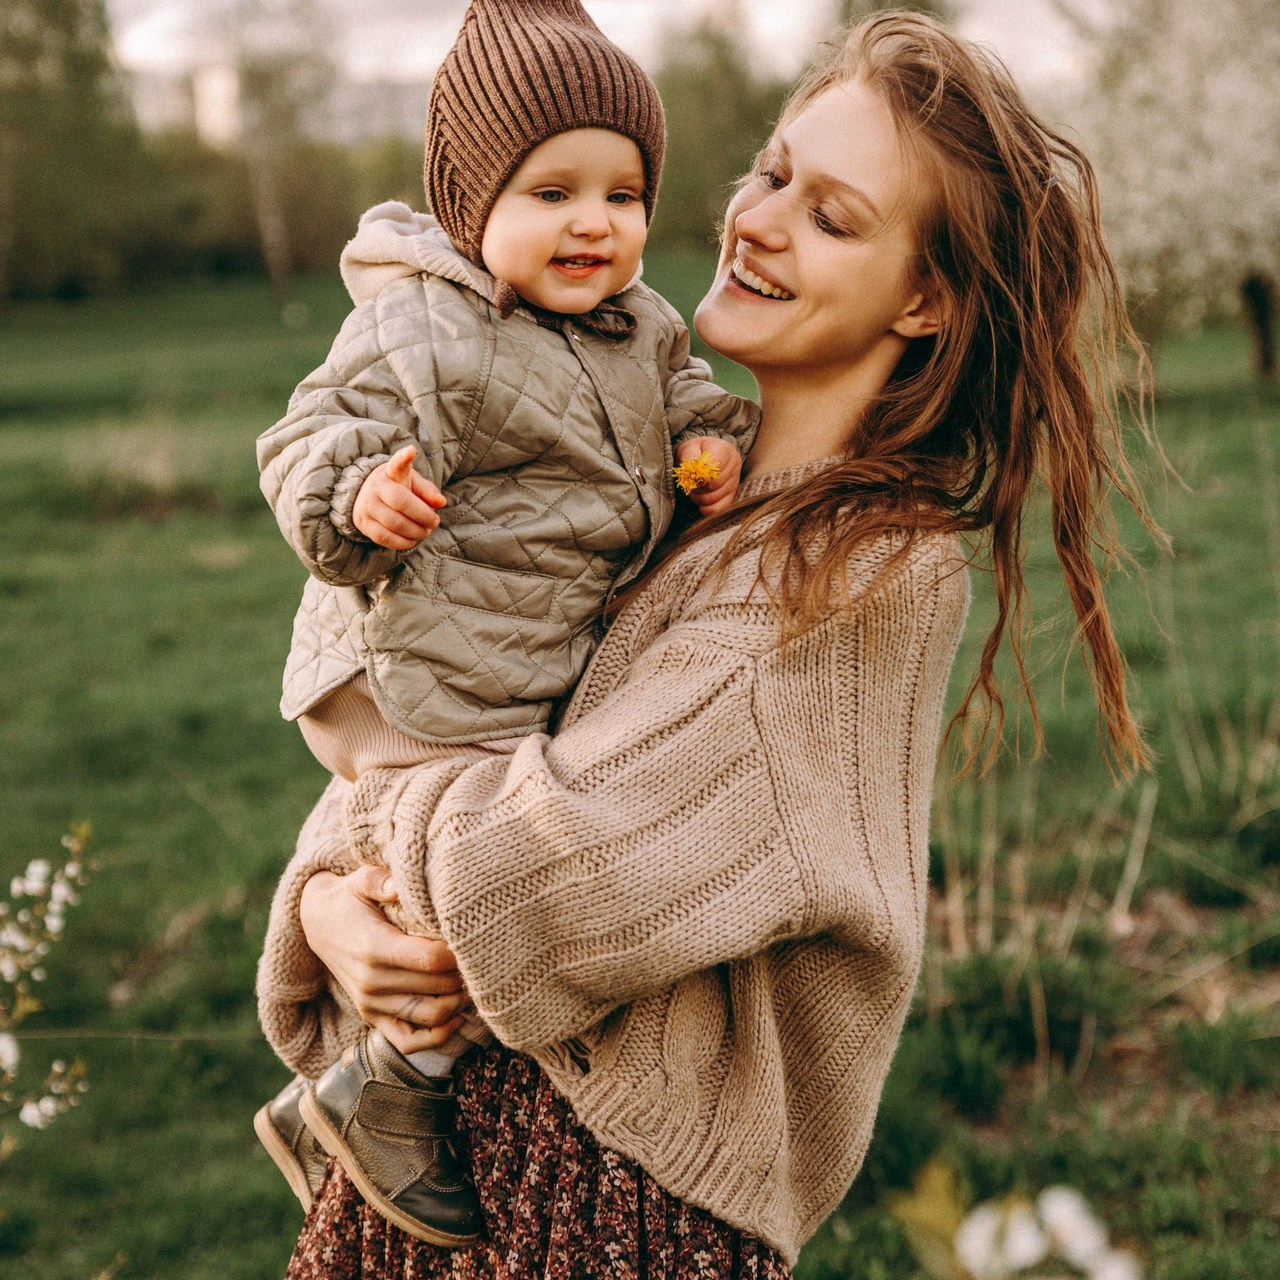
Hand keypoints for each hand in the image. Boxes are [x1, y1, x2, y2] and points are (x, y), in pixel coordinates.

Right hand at [299, 865, 469, 1055]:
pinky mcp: (372, 1018)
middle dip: (466, 974)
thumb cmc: (349, 900)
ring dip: (459, 1003)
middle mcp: (372, 982)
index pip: (431, 960)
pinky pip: (408, 1041)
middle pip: (437, 987)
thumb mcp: (360, 881)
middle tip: (485, 958)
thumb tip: (398, 886)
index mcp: (374, 948)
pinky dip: (437, 1037)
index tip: (474, 938)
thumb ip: (379, 880)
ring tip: (475, 981)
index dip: (459, 952)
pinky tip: (458, 1016)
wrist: (318, 925)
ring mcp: (371, 1004)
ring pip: (429, 1016)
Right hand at [352, 446, 446, 549]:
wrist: (366, 497)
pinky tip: (412, 540)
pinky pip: (385, 538)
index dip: (403, 458)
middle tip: (435, 522)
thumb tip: (440, 502)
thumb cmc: (397, 488)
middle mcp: (375, 487)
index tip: (411, 451)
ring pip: (394, 523)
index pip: (396, 464)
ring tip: (425, 532)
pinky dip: (403, 542)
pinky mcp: (363, 524)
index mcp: (390, 472)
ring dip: (415, 532)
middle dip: (423, 516)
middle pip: (402, 503)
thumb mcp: (413, 483)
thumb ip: (428, 491)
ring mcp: (367, 506)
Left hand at [676, 437, 742, 516]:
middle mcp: (734, 467)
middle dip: (698, 487)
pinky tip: (701, 503)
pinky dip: (707, 509)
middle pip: (714, 485)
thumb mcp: (689, 447)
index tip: (694, 474)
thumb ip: (690, 456)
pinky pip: (719, 509)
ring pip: (715, 499)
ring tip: (695, 491)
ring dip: (699, 498)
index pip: (715, 467)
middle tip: (691, 483)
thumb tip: (694, 470)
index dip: (701, 474)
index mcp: (725, 451)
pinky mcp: (732, 497)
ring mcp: (734, 483)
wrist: (705, 454)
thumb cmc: (696, 452)